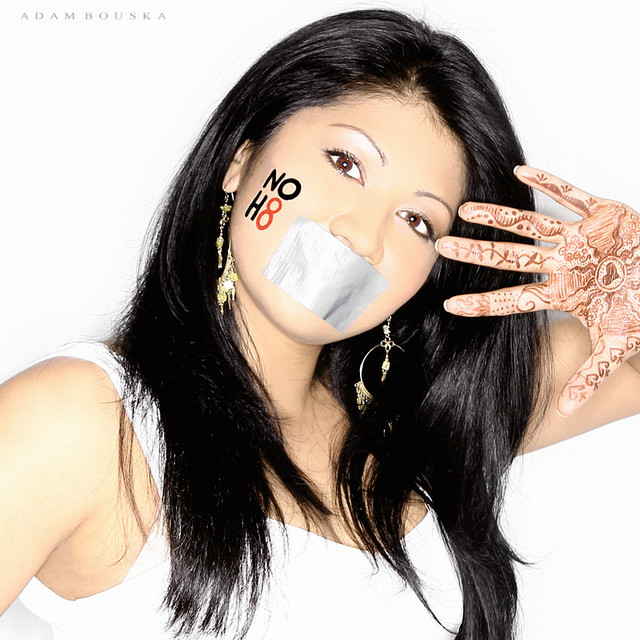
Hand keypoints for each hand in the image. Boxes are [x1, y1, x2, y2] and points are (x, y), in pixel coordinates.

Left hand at [436, 166, 639, 415]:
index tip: (449, 305)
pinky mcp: (604, 215)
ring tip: (467, 208)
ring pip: (532, 224)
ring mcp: (580, 239)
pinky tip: (521, 171)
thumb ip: (591, 376)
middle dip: (477, 253)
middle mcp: (563, 265)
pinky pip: (573, 195)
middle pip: (511, 257)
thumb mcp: (617, 345)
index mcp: (563, 294)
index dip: (483, 302)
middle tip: (442, 248)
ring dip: (499, 217)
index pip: (513, 299)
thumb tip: (566, 412)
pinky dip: (551, 183)